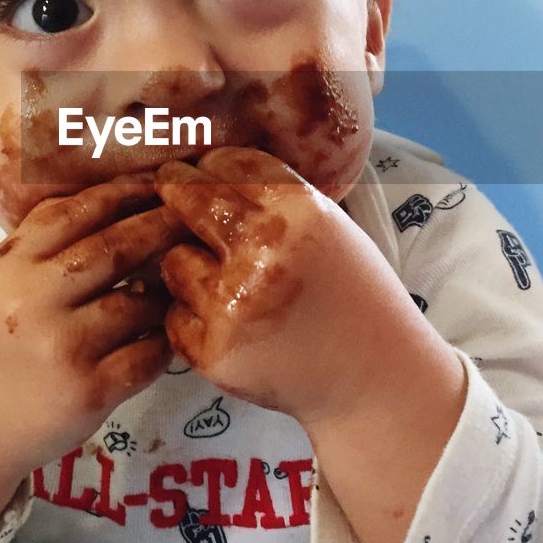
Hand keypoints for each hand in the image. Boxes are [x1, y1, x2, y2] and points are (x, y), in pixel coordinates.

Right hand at [0, 171, 188, 474]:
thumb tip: (107, 197)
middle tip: (188, 215)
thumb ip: (39, 242)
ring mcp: (64, 349)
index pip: (75, 213)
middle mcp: (34, 302)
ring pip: (139, 303)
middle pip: (115, 249)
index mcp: (10, 267)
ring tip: (183, 278)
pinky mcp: (90, 393)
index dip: (121, 194)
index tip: (153, 186)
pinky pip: (147, 355)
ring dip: (165, 289)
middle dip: (159, 226)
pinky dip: (164, 339)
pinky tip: (170, 330)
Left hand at [155, 148, 422, 427]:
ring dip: (189, 268)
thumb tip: (206, 169)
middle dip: (174, 192)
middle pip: (188, 200)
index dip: (207, 166)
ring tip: (225, 285)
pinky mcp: (214, 349)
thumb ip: (274, 197)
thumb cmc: (353, 297)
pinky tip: (229, 325)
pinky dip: (192, 319)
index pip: (226, 165)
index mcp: (297, 211)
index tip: (196, 170)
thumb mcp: (330, 228)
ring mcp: (233, 302)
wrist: (374, 377)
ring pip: (175, 262)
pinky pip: (176, 317)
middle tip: (168, 190)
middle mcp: (262, 250)